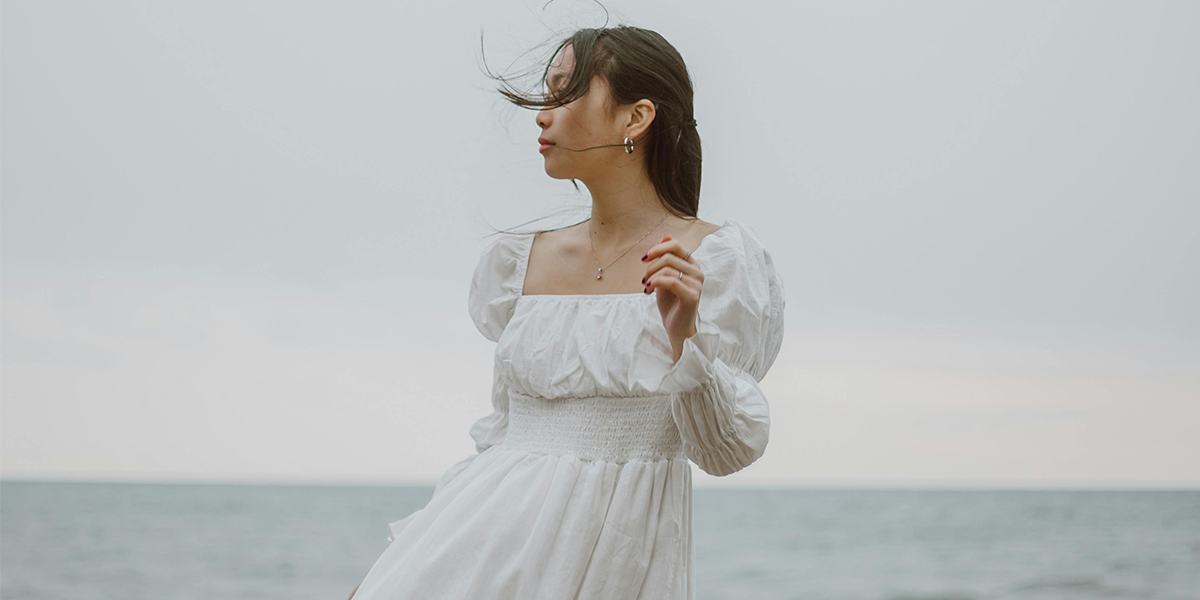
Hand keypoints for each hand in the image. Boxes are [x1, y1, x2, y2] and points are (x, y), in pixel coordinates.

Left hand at [641, 234, 703, 361]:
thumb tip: (666, 236)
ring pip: (668, 269)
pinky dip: (656, 283)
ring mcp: (697, 284)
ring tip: (646, 287)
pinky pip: (671, 281)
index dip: (657, 248)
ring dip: (651, 276)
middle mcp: (697, 272)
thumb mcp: (665, 276)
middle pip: (669, 256)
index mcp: (692, 265)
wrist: (676, 327)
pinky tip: (648, 290)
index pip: (676, 245)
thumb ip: (666, 258)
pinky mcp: (692, 296)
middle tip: (643, 279)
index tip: (644, 259)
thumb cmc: (671, 303)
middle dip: (651, 266)